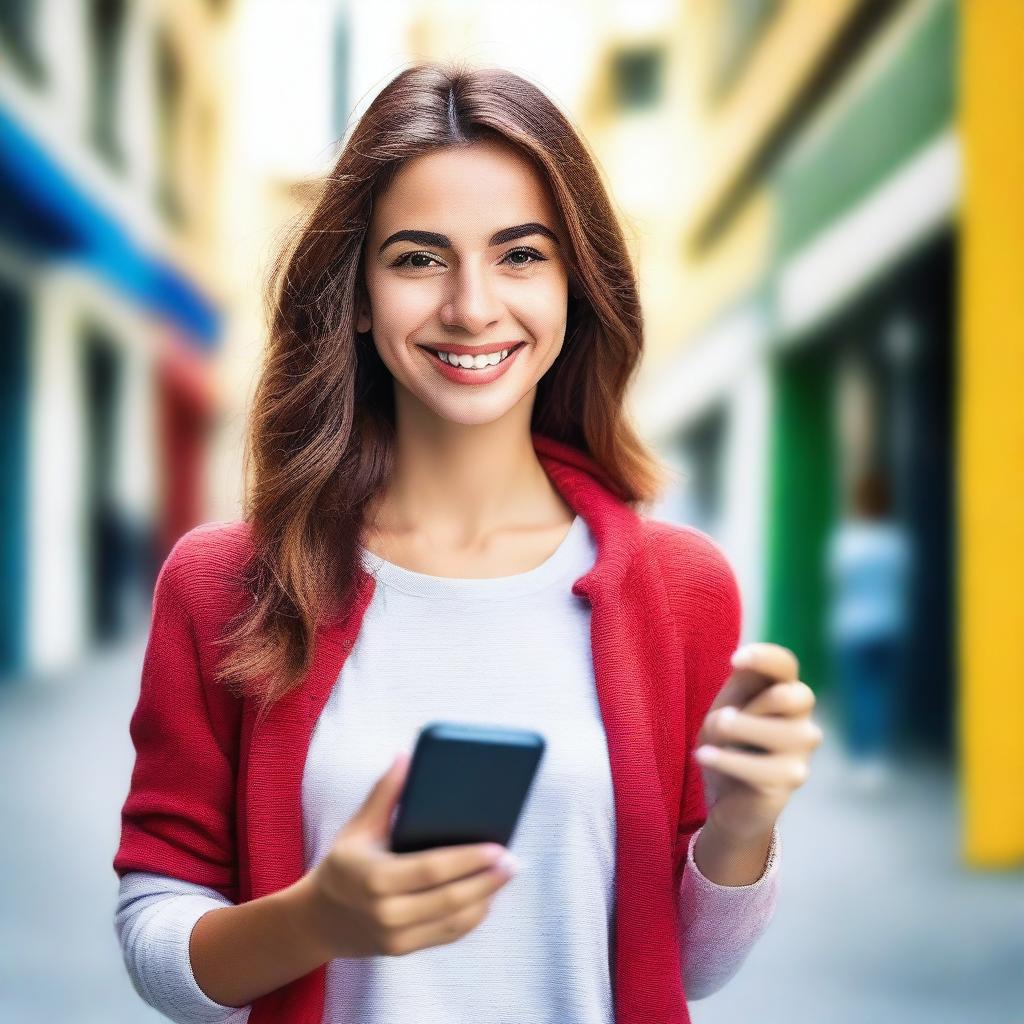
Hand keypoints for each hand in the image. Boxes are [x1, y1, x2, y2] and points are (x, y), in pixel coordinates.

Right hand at [298, 752, 518, 957]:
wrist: (318, 919)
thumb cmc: (344, 864)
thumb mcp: (359, 826)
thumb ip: (385, 792)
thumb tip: (406, 756)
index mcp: (375, 877)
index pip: (432, 870)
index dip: (468, 859)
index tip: (497, 847)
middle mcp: (386, 912)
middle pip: (450, 898)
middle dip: (487, 880)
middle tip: (513, 861)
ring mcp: (396, 936)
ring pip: (454, 921)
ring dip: (485, 898)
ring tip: (505, 875)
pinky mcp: (404, 949)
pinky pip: (447, 935)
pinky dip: (472, 916)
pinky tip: (486, 896)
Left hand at [694, 642, 823, 840]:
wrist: (725, 793)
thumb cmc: (728, 740)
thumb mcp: (729, 703)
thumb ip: (743, 682)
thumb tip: (746, 661)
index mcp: (784, 688)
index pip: (786, 663)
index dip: (763, 658)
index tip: (734, 661)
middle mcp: (802, 717)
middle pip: (785, 696)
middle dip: (748, 706)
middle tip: (722, 721)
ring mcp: (802, 750)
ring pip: (781, 732)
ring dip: (738, 732)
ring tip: (711, 742)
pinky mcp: (793, 778)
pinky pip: (762, 767)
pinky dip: (727, 760)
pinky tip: (703, 757)